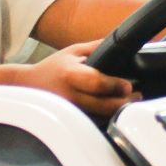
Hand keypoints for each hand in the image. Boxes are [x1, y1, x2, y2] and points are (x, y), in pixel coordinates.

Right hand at [15, 42, 133, 116]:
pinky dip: (106, 118)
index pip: (96, 83)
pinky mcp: (70, 122)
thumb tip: (122, 41)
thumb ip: (97, 46)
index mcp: (70, 75)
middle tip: (136, 95)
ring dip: (117, 112)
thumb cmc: (54, 67)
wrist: (28, 86)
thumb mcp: (73, 51)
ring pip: (100, 118)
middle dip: (124, 103)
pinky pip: (94, 123)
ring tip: (130, 103)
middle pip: (103, 106)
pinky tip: (114, 111)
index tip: (129, 86)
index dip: (115, 86)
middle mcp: (70, 96)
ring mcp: (70, 112)